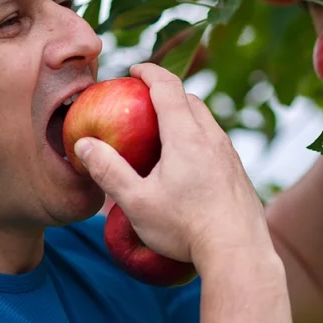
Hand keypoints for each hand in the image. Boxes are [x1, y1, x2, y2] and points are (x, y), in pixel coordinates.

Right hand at [73, 63, 271, 268]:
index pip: (168, 87)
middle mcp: (212, 138)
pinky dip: (198, 138)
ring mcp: (230, 155)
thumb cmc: (184, 228)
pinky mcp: (239, 173)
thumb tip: (84, 145)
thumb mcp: (137, 202)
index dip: (149, 72)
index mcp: (186, 136)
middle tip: (143, 100)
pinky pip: (216, 143)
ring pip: (207, 121)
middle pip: (191, 100)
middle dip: (166, 92)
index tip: (134, 70)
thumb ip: (109, 171)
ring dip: (185, 115)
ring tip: (164, 131)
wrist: (238, 252)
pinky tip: (188, 163)